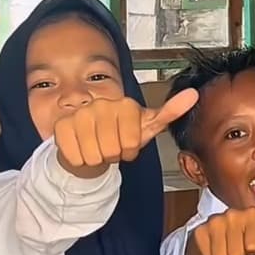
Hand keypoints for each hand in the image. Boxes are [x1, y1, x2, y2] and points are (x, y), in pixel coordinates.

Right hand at [54, 89, 198, 176]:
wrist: (90, 145)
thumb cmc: (121, 137)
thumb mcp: (147, 126)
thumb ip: (171, 111)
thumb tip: (194, 94)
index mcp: (125, 103)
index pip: (132, 142)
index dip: (130, 150)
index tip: (127, 143)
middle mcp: (100, 103)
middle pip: (113, 149)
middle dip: (113, 155)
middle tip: (110, 147)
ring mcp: (79, 113)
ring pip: (94, 154)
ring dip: (97, 158)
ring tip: (98, 148)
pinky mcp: (61, 126)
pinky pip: (76, 156)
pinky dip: (80, 160)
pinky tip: (81, 150)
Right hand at [190, 194, 254, 254]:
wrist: (216, 244)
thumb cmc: (244, 237)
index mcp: (252, 213)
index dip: (254, 248)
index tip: (252, 241)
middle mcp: (233, 214)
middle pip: (243, 251)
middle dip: (242, 253)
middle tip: (239, 246)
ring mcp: (215, 221)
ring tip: (228, 247)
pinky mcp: (200, 231)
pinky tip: (216, 248)